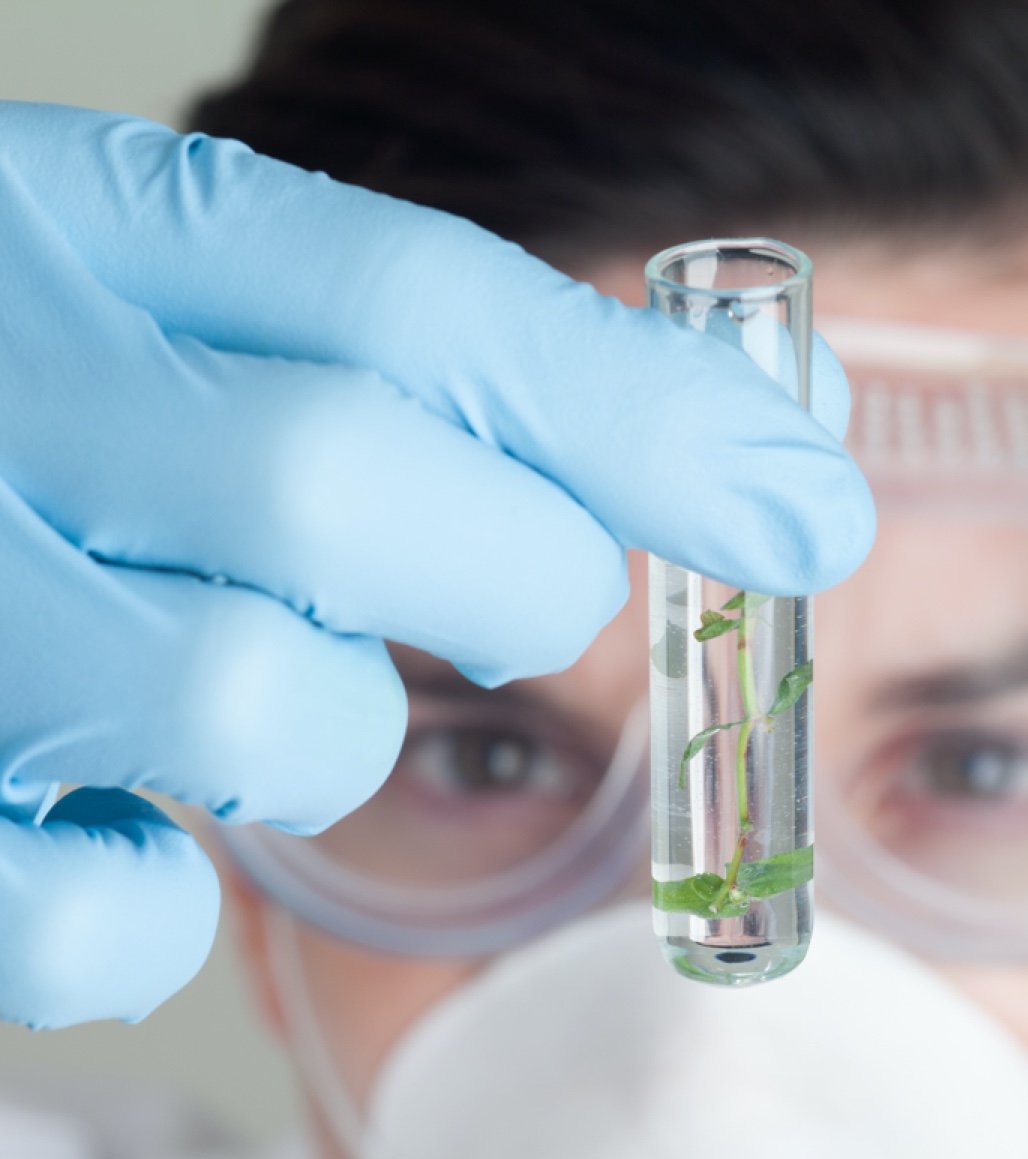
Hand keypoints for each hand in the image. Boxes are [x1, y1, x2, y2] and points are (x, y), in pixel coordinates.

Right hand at [0, 103, 871, 1028]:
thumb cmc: (60, 424)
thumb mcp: (216, 325)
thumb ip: (455, 372)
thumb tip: (780, 435)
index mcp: (94, 240)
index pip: (421, 305)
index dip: (645, 416)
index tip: (810, 505)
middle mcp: (5, 396)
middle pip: (341, 484)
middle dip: (508, 572)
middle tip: (530, 598)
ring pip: (248, 703)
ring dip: (332, 730)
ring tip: (292, 698)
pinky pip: (85, 912)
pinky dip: (148, 907)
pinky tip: (138, 836)